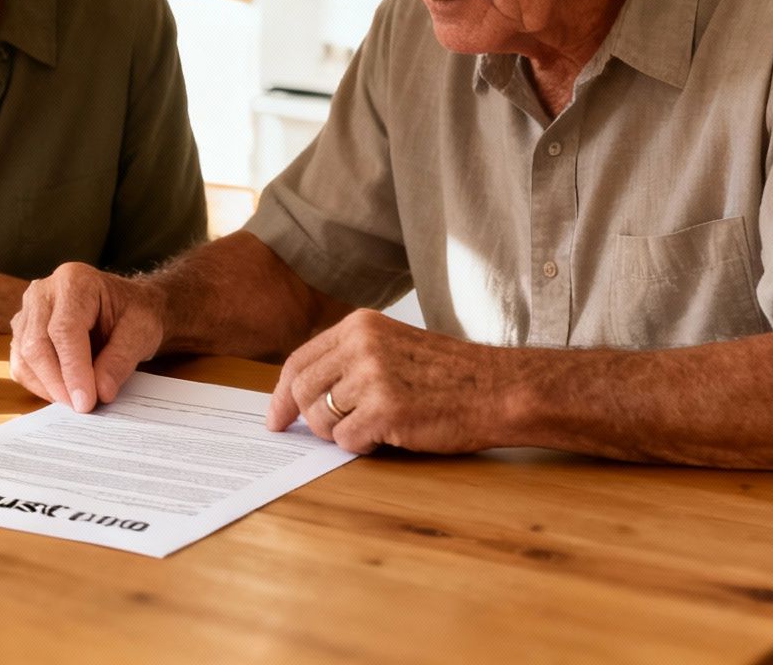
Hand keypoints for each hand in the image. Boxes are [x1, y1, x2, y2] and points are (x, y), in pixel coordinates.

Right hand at [9, 263, 166, 412]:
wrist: (124, 306)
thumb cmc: (133, 314)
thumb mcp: (142, 332)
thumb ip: (121, 360)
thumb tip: (101, 391)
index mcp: (75, 281)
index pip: (64, 330)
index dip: (73, 370)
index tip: (86, 402)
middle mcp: (43, 292)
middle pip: (36, 344)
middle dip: (58, 383)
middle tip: (83, 408)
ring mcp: (27, 311)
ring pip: (24, 358)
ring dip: (49, 387)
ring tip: (78, 400)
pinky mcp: (21, 332)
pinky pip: (20, 365)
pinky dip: (40, 385)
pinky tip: (64, 391)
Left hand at [266, 309, 502, 453]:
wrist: (498, 389)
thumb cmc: (449, 375)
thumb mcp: (393, 346)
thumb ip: (350, 360)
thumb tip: (303, 394)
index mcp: (360, 325)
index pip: (299, 361)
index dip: (280, 395)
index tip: (275, 419)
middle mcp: (361, 345)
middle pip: (302, 392)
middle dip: (310, 420)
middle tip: (331, 432)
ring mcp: (372, 377)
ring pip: (321, 420)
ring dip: (341, 433)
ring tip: (376, 426)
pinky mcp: (385, 411)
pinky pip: (347, 442)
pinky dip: (364, 447)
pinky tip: (392, 435)